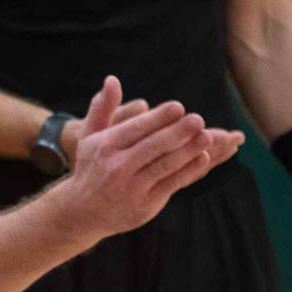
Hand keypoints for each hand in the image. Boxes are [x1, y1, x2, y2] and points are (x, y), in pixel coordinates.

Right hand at [54, 76, 244, 240]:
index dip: (158, 118)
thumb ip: (102, 107)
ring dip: (188, 151)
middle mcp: (118, 167)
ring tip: (207, 137)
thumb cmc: (91, 167)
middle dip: (177, 133)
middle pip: (152, 147)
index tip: (178, 107)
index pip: (136, 129)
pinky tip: (203, 158)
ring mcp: (132, 188)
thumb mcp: (89, 136)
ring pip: (164, 166)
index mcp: (106, 146)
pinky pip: (170, 185)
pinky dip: (188, 171)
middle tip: (198, 120)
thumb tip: (112, 79)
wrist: (83, 212)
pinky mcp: (146, 204)